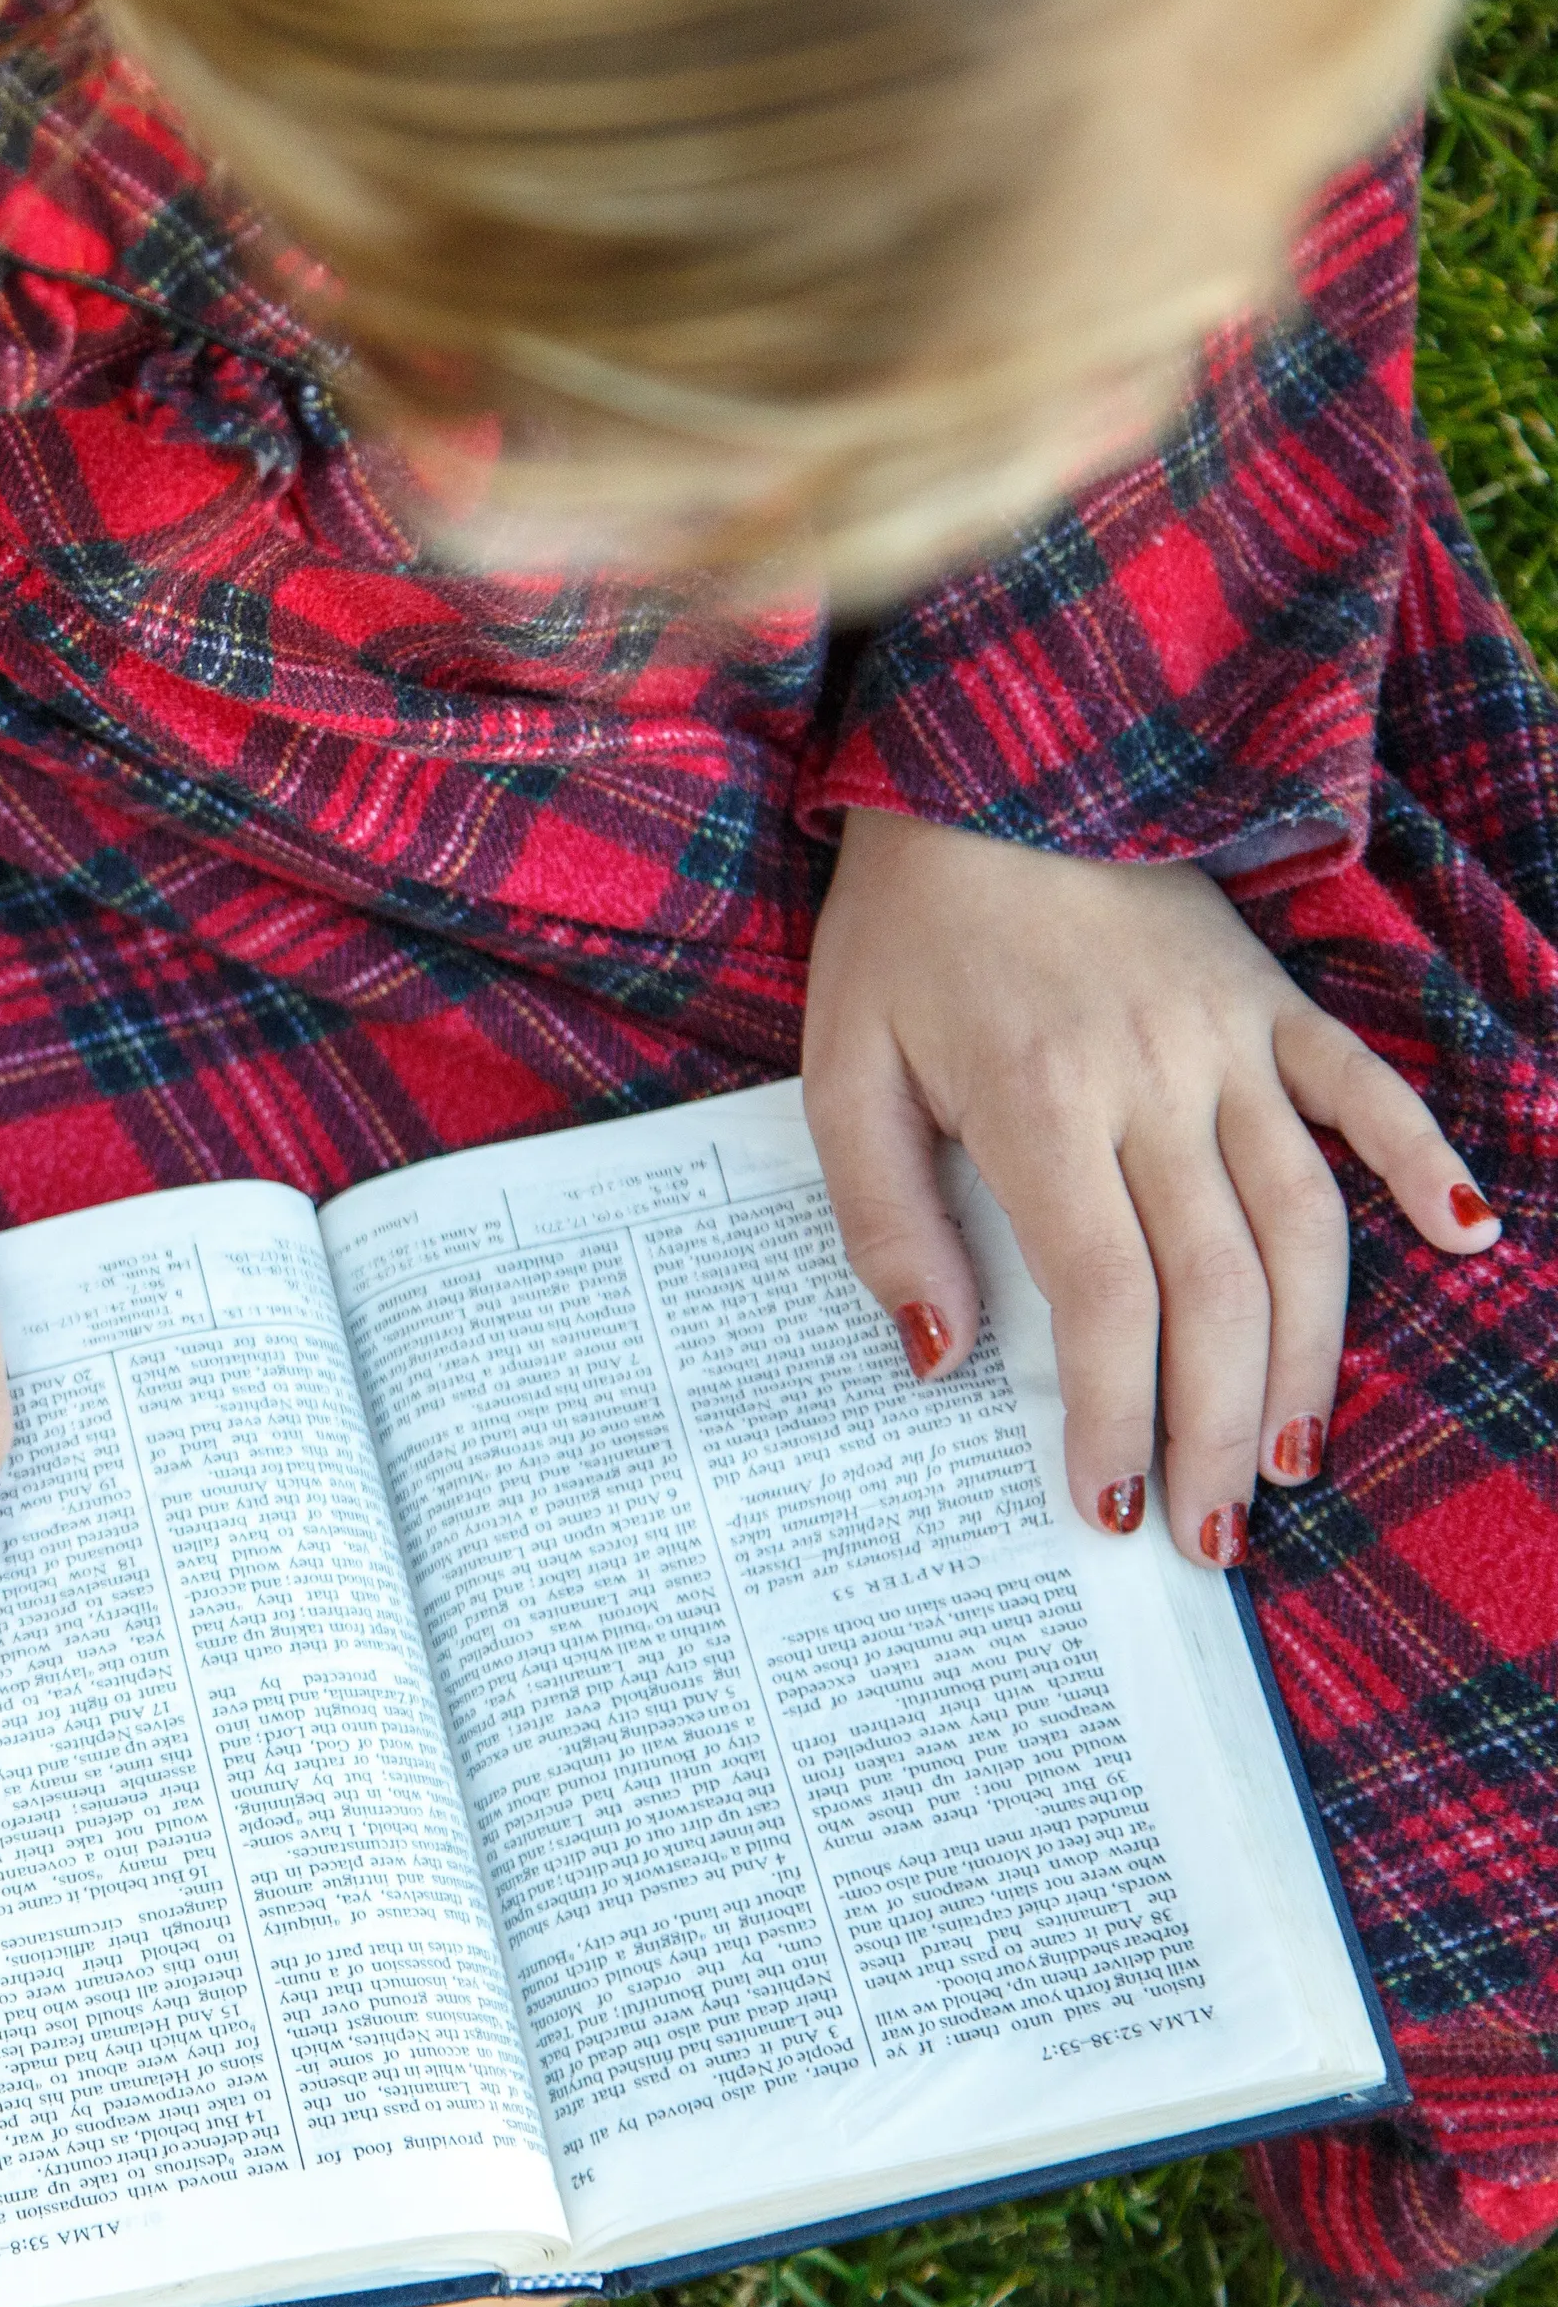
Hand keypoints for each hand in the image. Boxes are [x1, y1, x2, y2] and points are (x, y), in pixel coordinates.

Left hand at [803, 807, 1497, 1565]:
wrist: (989, 774)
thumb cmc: (902, 933)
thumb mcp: (840, 1074)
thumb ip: (886, 1220)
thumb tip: (938, 1358)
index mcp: (1037, 1102)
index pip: (1103, 1294)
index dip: (1118, 1410)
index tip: (1110, 1500)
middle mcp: (1152, 1081)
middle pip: (1214, 1285)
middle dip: (1216, 1423)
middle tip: (1212, 1532)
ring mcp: (1229, 1040)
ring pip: (1300, 1219)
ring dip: (1310, 1349)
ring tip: (1292, 1455)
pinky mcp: (1276, 1002)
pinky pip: (1368, 1086)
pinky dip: (1424, 1158)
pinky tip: (1466, 1239)